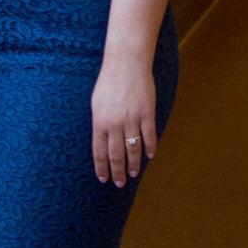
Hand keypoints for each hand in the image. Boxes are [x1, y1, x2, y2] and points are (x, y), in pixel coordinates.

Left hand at [90, 58, 155, 185]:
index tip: (103, 179)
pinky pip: (149, 136)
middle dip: (117, 171)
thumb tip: (102, 142)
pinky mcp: (147, 113)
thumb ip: (100, 123)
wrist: (126, 64)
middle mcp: (115, 124)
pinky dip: (150, 148)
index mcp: (100, 122)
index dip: (102, 167)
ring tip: (133, 174)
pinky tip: (149, 156)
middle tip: (119, 184)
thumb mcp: (96, 103)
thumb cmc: (108, 82)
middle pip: (116, 155)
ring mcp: (132, 119)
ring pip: (133, 149)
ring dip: (133, 164)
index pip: (99, 151)